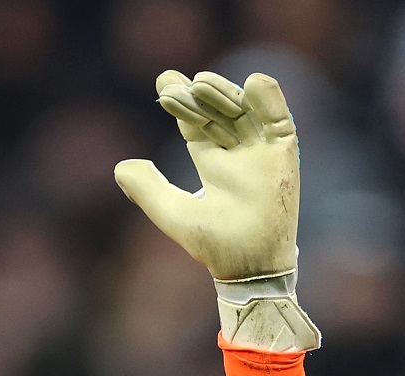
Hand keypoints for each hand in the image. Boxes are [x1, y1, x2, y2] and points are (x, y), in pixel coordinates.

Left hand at [115, 71, 298, 281]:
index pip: (196, 124)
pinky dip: (270, 100)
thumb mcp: (174, 213)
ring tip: (201, 84)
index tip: (165, 83)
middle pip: (216, 112)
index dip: (181, 104)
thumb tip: (121, 166)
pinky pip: (279, 120)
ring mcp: (260, 151)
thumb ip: (148, 190)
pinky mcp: (283, 154)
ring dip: (224, 94)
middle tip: (174, 83)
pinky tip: (253, 82)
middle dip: (197, 95)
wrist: (249, 264)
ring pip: (243, 110)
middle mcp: (236, 152)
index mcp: (211, 162)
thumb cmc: (214, 244)